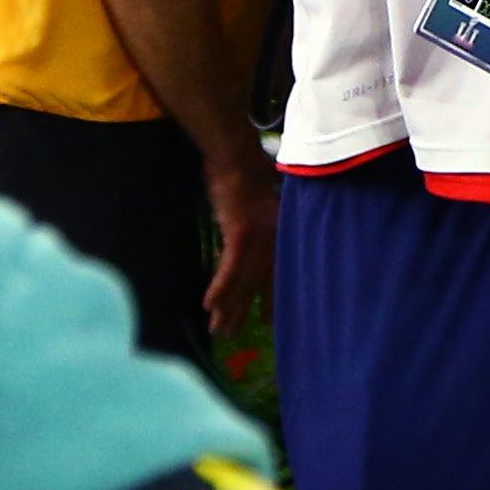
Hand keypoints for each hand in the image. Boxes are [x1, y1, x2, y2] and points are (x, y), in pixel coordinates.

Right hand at [203, 148, 279, 335]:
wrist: (237, 154)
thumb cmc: (247, 171)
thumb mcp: (263, 200)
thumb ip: (264, 221)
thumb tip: (253, 238)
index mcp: (281, 232)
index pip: (279, 274)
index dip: (272, 299)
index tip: (267, 322)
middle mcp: (275, 239)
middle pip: (260, 284)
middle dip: (244, 311)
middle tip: (231, 334)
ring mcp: (260, 237)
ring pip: (243, 281)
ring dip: (228, 307)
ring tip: (217, 330)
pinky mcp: (241, 233)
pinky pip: (230, 268)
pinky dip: (219, 287)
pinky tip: (208, 305)